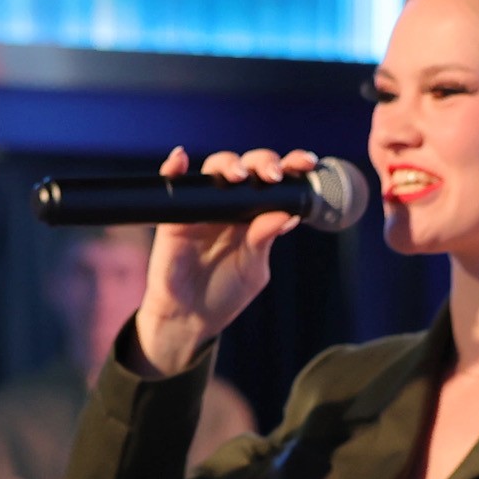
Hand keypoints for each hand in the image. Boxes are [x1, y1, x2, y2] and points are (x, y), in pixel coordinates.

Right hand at [131, 147, 309, 376]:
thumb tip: (285, 214)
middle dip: (263, 162)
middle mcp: (233, 205)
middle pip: (249, 167)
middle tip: (271, 175)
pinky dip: (173, 167)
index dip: (291, 167)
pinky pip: (172, 183)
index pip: (277, 183)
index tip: (306, 163)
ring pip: (215, 169)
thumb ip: (264, 240)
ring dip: (227, 164)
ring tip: (237, 176)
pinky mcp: (176, 215)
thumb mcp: (252, 269)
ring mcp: (204, 206)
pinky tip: (179, 160)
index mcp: (258, 215)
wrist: (190, 317)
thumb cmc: (225, 293)